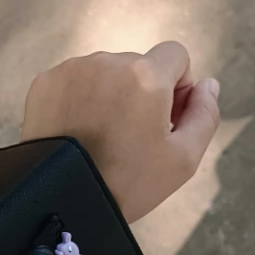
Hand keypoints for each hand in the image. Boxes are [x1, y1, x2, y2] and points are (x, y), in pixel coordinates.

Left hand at [21, 42, 219, 221]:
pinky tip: (78, 133)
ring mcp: (73, 69)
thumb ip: (205, 114)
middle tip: (131, 138)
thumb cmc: (127, 183)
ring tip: (101, 138)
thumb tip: (208, 85)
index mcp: (146, 75)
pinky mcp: (46, 82)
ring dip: (110, 95)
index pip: (176, 55)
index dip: (178, 85)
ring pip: (105, 73)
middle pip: (138, 65)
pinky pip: (75, 81)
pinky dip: (80, 100)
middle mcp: (108, 62)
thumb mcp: (183, 159)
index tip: (166, 118)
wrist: (62, 199)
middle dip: (142, 93)